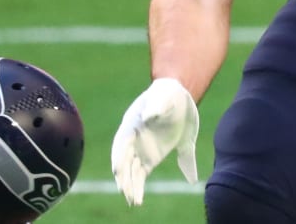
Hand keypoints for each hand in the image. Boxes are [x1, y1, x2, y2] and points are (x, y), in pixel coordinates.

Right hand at [111, 78, 199, 205]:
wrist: (177, 97)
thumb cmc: (166, 95)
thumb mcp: (163, 98)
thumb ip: (156, 107)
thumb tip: (148, 116)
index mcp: (130, 126)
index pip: (121, 144)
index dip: (119, 157)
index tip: (118, 171)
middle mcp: (132, 141)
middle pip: (124, 162)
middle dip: (124, 177)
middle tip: (127, 192)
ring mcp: (140, 151)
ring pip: (132, 172)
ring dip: (131, 186)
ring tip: (133, 201)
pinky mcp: (151, 158)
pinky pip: (142, 174)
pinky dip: (139, 187)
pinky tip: (137, 200)